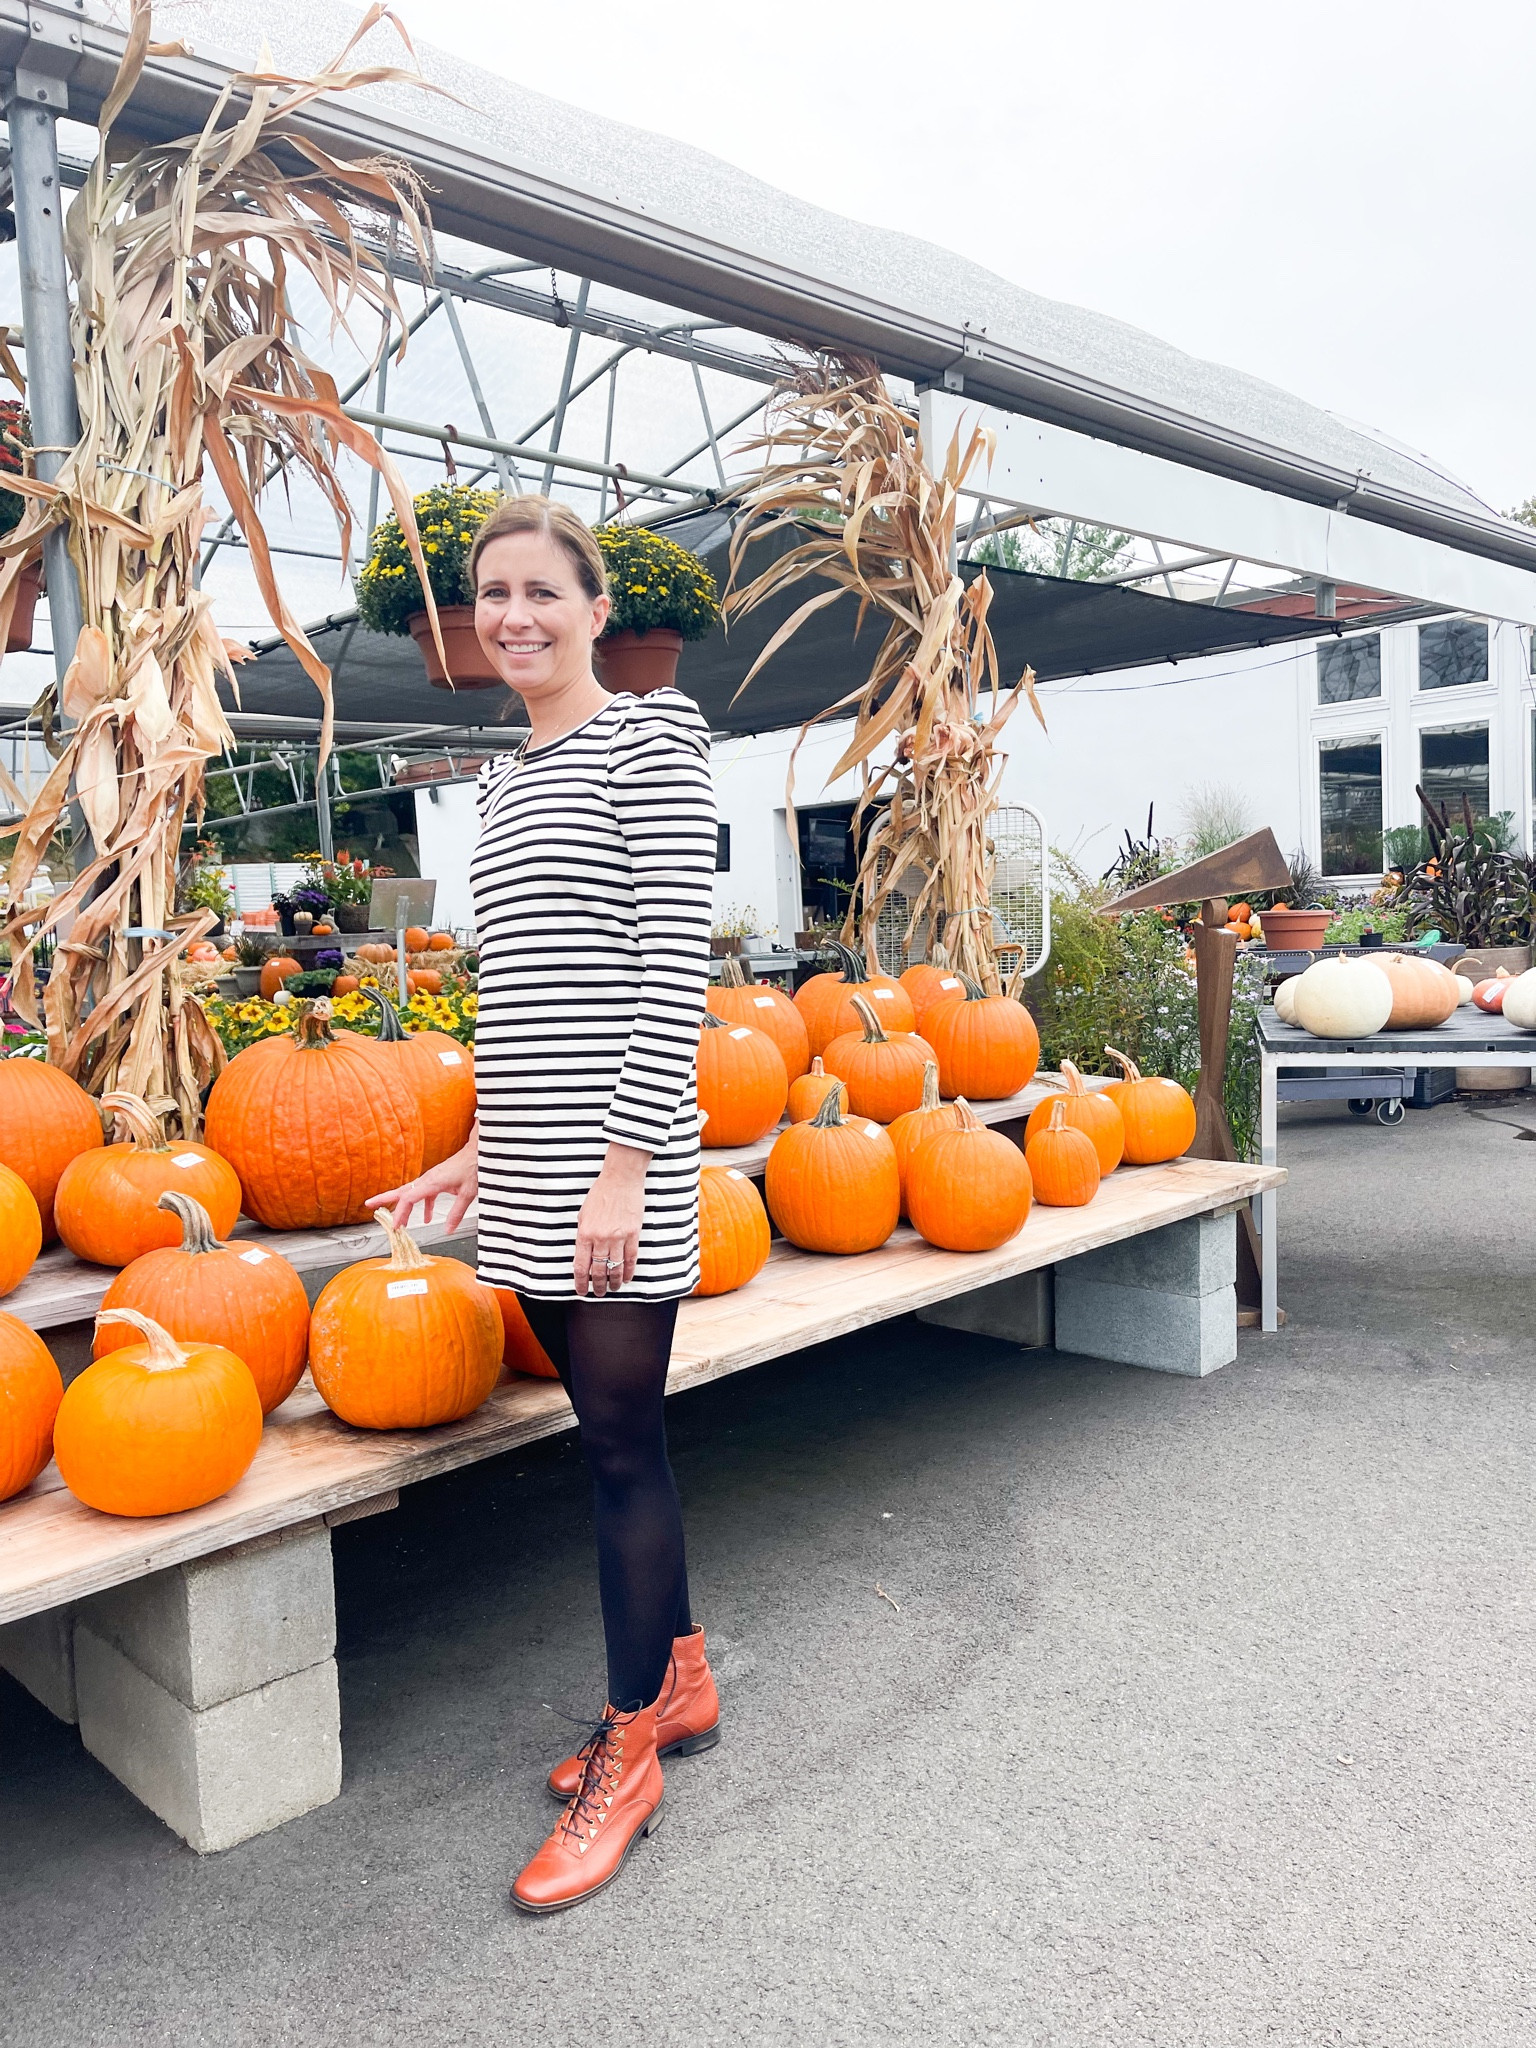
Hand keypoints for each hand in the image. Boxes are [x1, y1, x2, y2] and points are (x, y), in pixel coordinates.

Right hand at [367, 1135, 477, 1233]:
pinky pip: (424, 1194)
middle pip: (401, 1192)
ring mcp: (431, 1179)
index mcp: (432, 1182)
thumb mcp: (468, 1194)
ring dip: (402, 1206)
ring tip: (396, 1220)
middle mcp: (427, 1179)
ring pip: (411, 1193)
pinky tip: (427, 1219)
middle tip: (368, 1205)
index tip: (395, 1226)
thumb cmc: (473, 1168)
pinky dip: (423, 1207)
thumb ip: (457, 1213)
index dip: (400, 1213)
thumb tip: (448, 1230)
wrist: (478, 1152)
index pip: (409, 1199)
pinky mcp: (436, 1180)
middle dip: (384, 1199)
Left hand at [575, 1143, 649, 1295]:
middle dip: (596, 1286)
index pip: (581, 1265)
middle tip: (597, 1294)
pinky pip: (631, 1258)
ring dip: (613, 1282)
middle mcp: (601, 1239)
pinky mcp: (633, 1234)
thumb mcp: (583, 1215)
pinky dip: (628, 1271)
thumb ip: (583, 1235)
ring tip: (612, 1289)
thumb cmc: (599, 1194)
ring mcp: (618, 1237)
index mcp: (585, 1234)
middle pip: (598, 1270)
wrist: (620, 1180)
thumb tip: (584, 1254)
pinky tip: (626, 1278)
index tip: (581, 1290)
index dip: (580, 1282)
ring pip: (615, 1268)